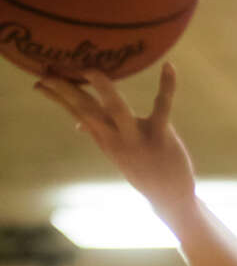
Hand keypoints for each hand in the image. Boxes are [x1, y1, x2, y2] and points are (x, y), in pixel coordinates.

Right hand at [34, 63, 195, 218]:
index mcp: (104, 138)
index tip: (38, 81)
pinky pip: (163, 108)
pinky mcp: (161, 136)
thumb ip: (98, 133)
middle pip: (86, 109)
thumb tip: (78, 123)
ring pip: (117, 108)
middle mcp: (116, 138)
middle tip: (47, 71)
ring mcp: (137, 137)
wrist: (169, 199)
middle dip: (66, 90)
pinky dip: (166, 86)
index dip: (57, 96)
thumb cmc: (142, 170)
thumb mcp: (115, 153)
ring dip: (103, 88)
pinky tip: (169, 66)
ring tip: (91, 70)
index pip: (75, 112)